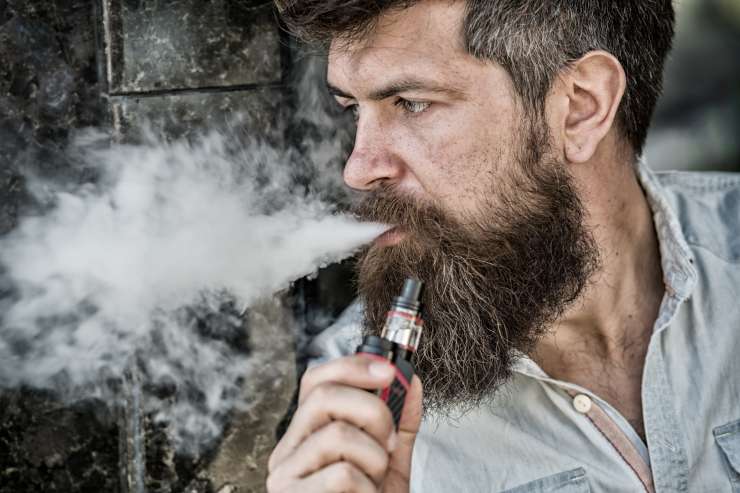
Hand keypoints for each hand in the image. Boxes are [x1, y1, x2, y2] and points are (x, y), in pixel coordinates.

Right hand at [266, 353, 422, 491]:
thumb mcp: (391, 460)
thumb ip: (400, 422)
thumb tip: (410, 381)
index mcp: (307, 432)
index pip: (316, 379)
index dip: (352, 366)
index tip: (388, 371)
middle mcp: (288, 449)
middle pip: (323, 397)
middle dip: (373, 411)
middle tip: (389, 440)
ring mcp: (285, 476)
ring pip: (337, 435)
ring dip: (374, 457)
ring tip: (375, 479)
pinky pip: (341, 474)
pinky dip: (366, 487)